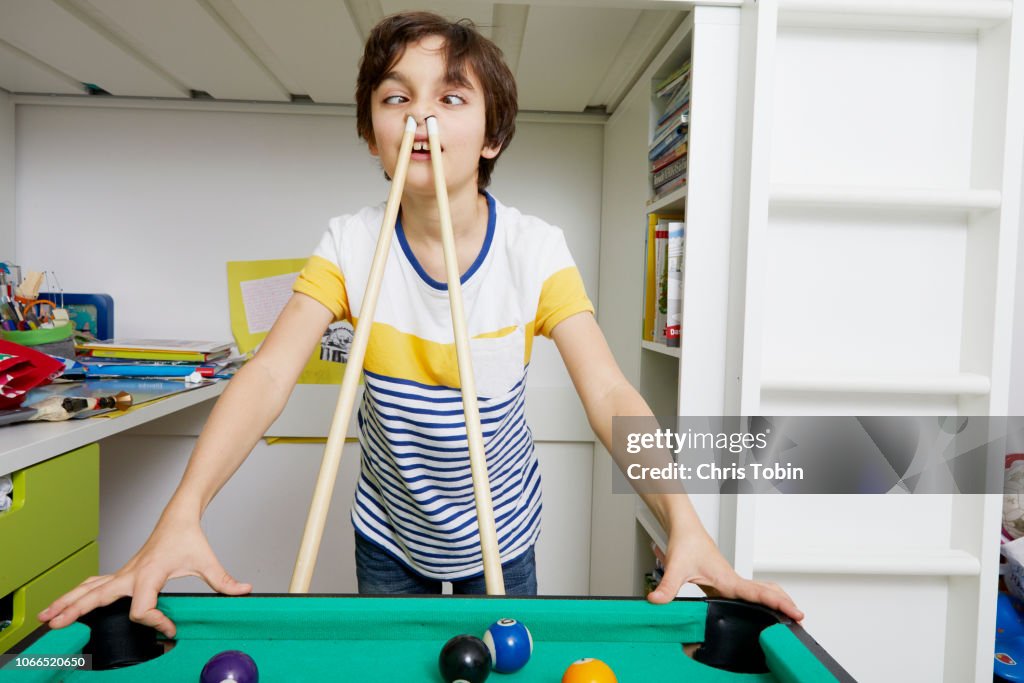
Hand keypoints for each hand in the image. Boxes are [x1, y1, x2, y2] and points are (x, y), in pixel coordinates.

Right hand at [37, 516, 251, 637]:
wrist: (178, 516)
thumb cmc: (189, 537)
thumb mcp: (207, 562)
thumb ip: (224, 580)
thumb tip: (245, 591)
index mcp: (150, 573)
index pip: (143, 607)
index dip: (156, 621)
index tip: (171, 628)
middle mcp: (131, 574)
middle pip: (98, 595)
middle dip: (76, 610)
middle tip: (56, 624)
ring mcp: (123, 573)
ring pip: (89, 589)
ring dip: (67, 602)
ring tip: (45, 618)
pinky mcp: (121, 574)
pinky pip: (94, 585)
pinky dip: (77, 594)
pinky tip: (62, 605)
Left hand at [646, 531, 803, 622]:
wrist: (684, 527)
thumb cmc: (685, 542)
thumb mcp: (675, 567)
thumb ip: (666, 587)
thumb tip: (657, 602)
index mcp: (727, 579)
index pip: (757, 593)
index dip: (777, 603)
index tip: (794, 612)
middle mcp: (732, 580)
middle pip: (766, 591)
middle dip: (784, 604)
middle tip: (801, 619)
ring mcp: (730, 581)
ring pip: (760, 590)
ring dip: (776, 600)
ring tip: (791, 614)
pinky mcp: (725, 582)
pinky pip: (750, 592)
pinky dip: (763, 598)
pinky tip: (763, 607)